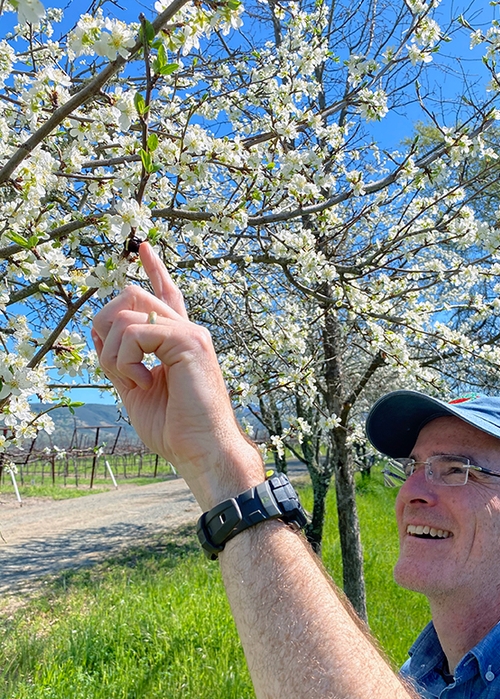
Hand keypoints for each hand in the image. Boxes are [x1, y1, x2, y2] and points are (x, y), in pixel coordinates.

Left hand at [91, 243, 263, 507]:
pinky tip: (142, 381)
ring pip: (126, 311)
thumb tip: (97, 334)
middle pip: (131, 296)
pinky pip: (135, 332)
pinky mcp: (188, 341)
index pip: (165, 294)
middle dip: (104, 325)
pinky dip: (126, 359)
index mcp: (178, 341)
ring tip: (134, 380)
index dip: (154, 269)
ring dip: (113, 350)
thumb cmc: (175, 429)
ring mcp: (190, 333)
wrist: (202, 450)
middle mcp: (187, 330)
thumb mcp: (135, 390)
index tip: (143, 247)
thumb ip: (119, 359)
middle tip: (116, 366)